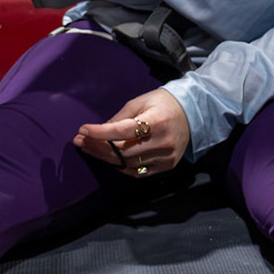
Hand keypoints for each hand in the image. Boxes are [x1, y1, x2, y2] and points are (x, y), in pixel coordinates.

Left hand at [75, 87, 190, 177]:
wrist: (192, 113)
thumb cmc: (164, 104)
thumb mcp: (140, 102)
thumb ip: (120, 118)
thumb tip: (100, 132)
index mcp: (157, 121)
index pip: (123, 131)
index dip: (101, 133)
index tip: (83, 130)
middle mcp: (163, 141)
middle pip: (122, 151)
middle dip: (98, 146)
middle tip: (81, 141)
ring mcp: (166, 156)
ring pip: (128, 163)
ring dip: (106, 157)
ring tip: (90, 148)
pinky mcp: (167, 165)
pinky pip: (138, 172)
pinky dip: (122, 166)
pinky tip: (110, 157)